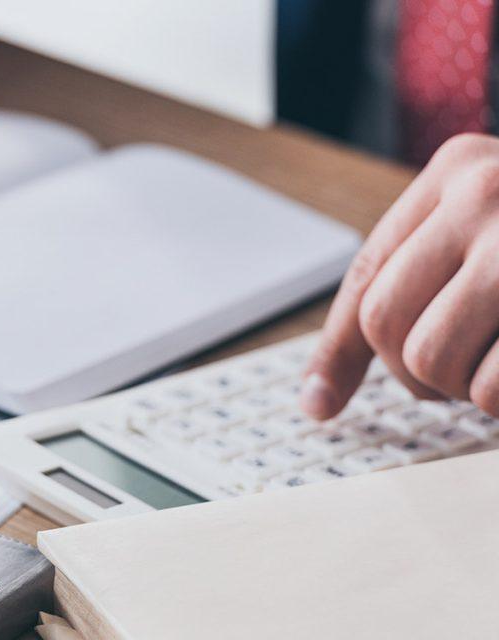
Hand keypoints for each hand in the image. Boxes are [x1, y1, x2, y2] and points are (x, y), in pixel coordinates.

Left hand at [302, 133, 498, 418]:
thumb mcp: (496, 223)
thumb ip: (423, 274)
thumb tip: (315, 399)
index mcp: (456, 171)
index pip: (366, 273)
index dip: (337, 348)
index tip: (318, 402)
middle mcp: (483, 192)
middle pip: (384, 320)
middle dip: (413, 374)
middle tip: (455, 383)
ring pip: (429, 357)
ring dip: (462, 389)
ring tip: (497, 371)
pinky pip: (491, 387)